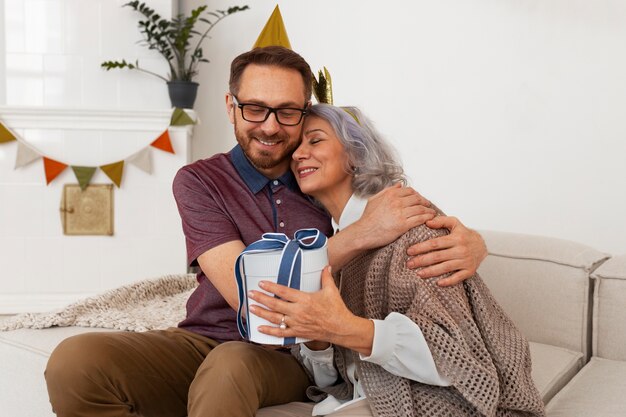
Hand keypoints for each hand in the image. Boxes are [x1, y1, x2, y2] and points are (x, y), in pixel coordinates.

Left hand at [247, 267, 373, 354]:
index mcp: (305, 300)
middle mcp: (298, 312)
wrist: (341, 328)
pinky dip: (269, 332)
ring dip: (261, 313)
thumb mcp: (331, 290)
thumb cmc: (336, 309)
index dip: (271, 287)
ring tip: (251, 308)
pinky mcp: (298, 333)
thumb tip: (326, 265)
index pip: (284, 292)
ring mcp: (297, 324)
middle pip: (275, 305)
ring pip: (275, 319)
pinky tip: (259, 328)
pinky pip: (281, 334)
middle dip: (261, 299)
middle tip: (250, 294)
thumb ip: (326, 277)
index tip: (262, 283)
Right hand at [356, 184, 435, 248]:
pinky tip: (430, 219)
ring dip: (429, 210)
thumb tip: (399, 185)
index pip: (410, 191)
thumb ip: (387, 191)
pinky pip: (420, 219)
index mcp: (390, 194)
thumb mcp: (374, 200)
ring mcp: (400, 213)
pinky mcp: (403, 225)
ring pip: (420, 208)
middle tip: (428, 205)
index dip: (417, 194)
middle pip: (417, 199)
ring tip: (432, 213)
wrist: (363, 232)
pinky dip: (427, 218)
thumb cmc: (367, 219)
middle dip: (425, 202)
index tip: (420, 199)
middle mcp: (396, 201)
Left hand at [406, 216, 486, 285]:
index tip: (410, 251)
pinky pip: (458, 278)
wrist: (482, 245)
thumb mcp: (455, 223)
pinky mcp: (469, 271)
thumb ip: (441, 221)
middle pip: (438, 257)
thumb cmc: (464, 235)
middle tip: (409, 264)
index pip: (435, 243)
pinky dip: (448, 281)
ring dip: (431, 272)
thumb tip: (427, 221)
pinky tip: (438, 283)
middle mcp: (461, 250)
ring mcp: (465, 261)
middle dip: (422, 261)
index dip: (421, 247)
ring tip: (419, 274)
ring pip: (445, 268)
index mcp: (456, 238)